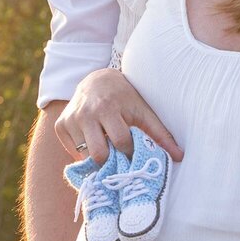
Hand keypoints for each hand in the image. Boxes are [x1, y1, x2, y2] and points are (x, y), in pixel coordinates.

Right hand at [53, 67, 182, 164]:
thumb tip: (180, 156)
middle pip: (98, 154)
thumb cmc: (125, 97)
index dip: (129, 152)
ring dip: (97, 157)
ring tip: (106, 149)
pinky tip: (93, 142)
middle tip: (118, 157)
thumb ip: (160, 134)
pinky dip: (84, 153)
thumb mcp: (143, 111)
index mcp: (107, 107)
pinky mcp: (60, 125)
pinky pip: (73, 152)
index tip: (133, 152)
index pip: (120, 142)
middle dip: (111, 160)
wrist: (96, 80)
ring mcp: (70, 119)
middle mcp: (85, 113)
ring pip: (84, 156)